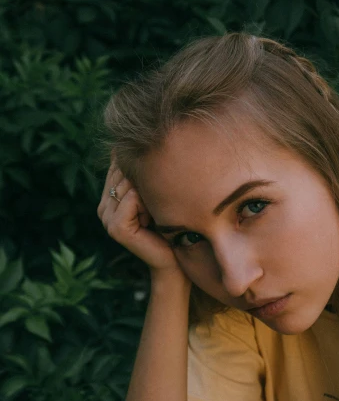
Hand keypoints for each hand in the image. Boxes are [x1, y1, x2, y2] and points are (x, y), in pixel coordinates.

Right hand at [97, 154, 187, 276]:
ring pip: (127, 183)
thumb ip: (142, 172)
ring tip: (155, 213)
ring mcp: (106, 218)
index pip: (118, 165)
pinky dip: (146, 203)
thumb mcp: (154, 193)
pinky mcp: (116, 228)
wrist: (174, 260)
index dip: (140, 170)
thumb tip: (136, 141)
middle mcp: (103, 206)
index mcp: (108, 197)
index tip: (158, 187)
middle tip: (157, 204)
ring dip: (148, 194)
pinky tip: (153, 218)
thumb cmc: (169, 224)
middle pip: (122, 172)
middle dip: (145, 182)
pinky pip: (131, 198)